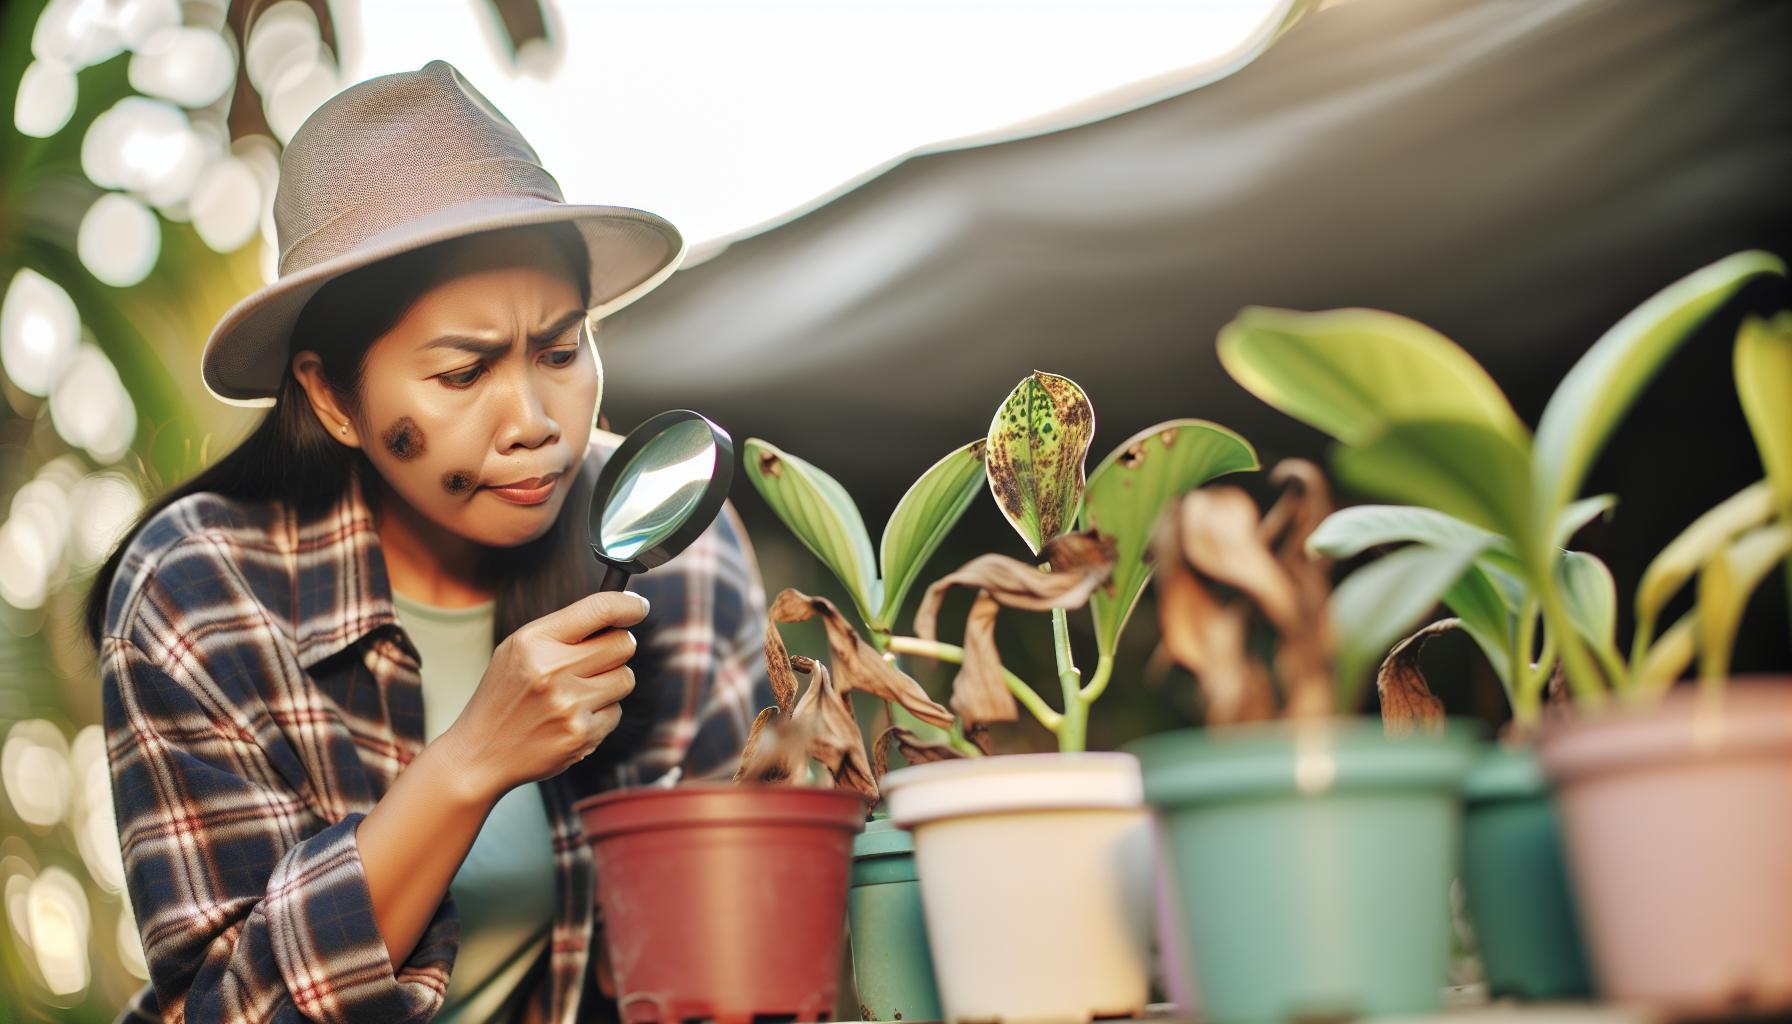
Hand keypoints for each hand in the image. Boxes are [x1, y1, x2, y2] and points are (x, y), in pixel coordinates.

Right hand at [441, 591, 648, 797]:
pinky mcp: (581, 735)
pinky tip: (572, 718)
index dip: (628, 605)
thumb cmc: (505, 695)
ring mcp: (568, 705)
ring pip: (625, 678)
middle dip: (617, 648)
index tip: (638, 607)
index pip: (599, 609)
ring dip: (610, 682)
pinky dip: (601, 714)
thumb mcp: (519, 650)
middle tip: (597, 658)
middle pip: (623, 645)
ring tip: (577, 691)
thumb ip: (564, 629)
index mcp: (534, 642)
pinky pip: (616, 712)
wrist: (481, 753)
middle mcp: (552, 670)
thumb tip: (619, 614)